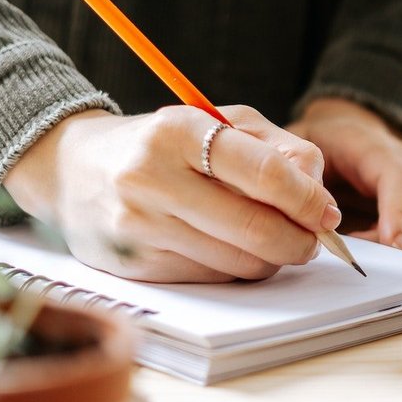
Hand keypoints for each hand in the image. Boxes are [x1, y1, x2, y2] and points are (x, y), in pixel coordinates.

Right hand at [2, 107, 340, 282]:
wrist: (72, 169)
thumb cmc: (163, 143)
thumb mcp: (219, 122)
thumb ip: (278, 149)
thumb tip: (320, 196)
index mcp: (177, 130)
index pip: (263, 173)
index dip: (308, 200)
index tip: (328, 213)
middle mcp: (152, 178)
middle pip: (255, 228)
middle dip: (300, 241)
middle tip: (313, 239)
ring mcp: (139, 227)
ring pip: (238, 264)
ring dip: (271, 259)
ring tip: (271, 240)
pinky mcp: (134, 265)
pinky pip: (210, 279)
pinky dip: (235, 270)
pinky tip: (229, 249)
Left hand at [288, 97, 401, 252]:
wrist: (350, 128)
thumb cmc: (325, 142)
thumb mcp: (297, 144)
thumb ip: (300, 171)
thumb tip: (311, 210)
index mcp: (376, 148)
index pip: (400, 178)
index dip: (400, 213)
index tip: (394, 246)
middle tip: (365, 253)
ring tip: (386, 247)